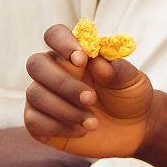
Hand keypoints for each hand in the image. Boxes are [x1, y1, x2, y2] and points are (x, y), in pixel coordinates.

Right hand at [25, 24, 153, 158]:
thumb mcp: (132, 81)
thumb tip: (98, 63)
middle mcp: (54, 71)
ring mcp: (44, 96)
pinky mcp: (39, 122)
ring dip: (65, 110)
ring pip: (34, 94)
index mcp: (75, 54)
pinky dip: (58, 127)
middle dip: (62, 83)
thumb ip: (118, 70)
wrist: (133, 129)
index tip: (82, 60)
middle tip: (90, 98)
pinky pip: (32, 121)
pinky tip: (80, 131)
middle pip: (36, 64)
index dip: (62, 43)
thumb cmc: (130, 97)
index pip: (54, 35)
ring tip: (93, 123)